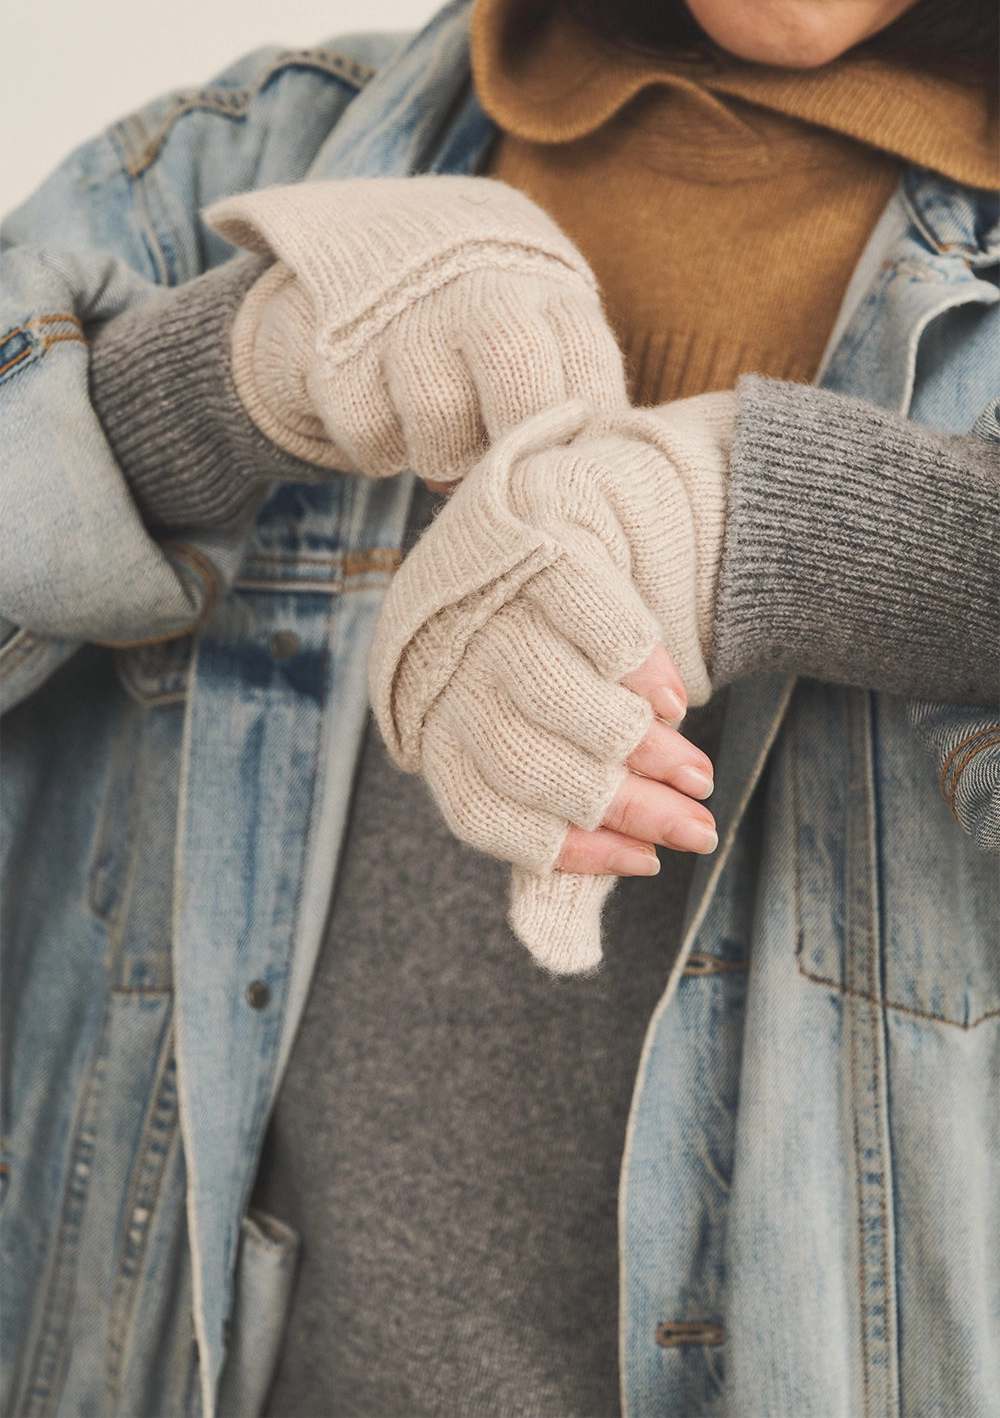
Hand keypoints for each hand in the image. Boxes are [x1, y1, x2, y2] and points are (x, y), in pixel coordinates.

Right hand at [204, 176, 626, 480]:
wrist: (371, 241)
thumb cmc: (484, 317)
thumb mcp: (540, 322)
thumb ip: (565, 390)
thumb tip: (577, 481)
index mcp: (545, 287)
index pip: (587, 361)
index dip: (589, 430)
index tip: (572, 467)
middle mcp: (479, 289)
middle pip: (515, 370)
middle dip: (514, 441)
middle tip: (506, 472)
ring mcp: (404, 313)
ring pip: (438, 414)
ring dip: (442, 455)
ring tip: (443, 444)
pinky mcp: (339, 345)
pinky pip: (369, 430)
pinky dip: (379, 450)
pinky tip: (390, 426)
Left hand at [370, 393, 736, 972]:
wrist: (531, 515)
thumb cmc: (528, 657)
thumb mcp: (516, 735)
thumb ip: (541, 824)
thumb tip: (563, 957)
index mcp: (427, 726)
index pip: (485, 811)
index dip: (567, 849)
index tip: (642, 864)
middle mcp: (441, 670)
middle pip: (528, 761)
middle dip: (625, 807)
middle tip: (696, 831)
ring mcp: (484, 607)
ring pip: (560, 699)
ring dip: (641, 749)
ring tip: (696, 774)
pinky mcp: (533, 550)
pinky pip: (590, 621)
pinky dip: (641, 669)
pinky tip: (675, 701)